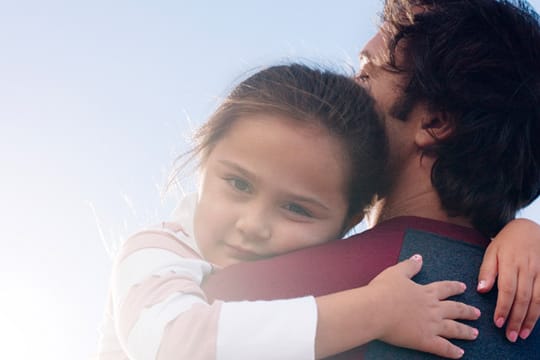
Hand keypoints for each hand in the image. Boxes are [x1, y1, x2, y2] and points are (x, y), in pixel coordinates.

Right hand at [372, 254, 479, 358]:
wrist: (376, 309)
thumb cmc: (383, 291)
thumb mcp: (396, 273)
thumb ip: (409, 266)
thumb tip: (419, 257)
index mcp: (425, 292)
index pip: (445, 288)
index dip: (455, 287)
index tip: (463, 287)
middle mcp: (432, 308)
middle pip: (455, 309)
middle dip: (467, 311)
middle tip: (477, 313)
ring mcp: (431, 325)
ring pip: (454, 328)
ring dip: (466, 331)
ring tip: (475, 333)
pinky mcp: (425, 340)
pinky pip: (443, 347)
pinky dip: (453, 351)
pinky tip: (460, 353)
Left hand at [477, 218, 539, 341]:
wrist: (530, 228)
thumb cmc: (507, 242)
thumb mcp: (491, 251)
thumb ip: (487, 271)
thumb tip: (482, 290)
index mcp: (510, 263)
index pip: (507, 290)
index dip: (503, 308)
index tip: (498, 323)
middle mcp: (528, 269)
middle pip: (523, 298)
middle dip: (517, 319)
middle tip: (510, 335)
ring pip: (538, 300)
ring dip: (531, 319)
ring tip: (523, 333)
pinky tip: (535, 321)